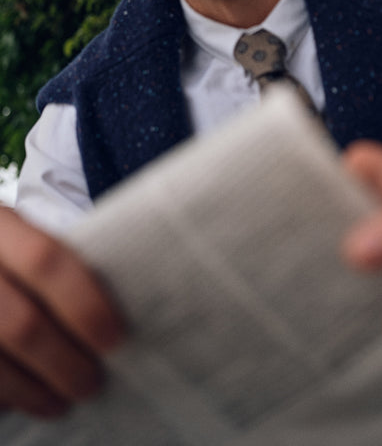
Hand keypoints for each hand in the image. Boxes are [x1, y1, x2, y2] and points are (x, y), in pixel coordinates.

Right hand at [0, 208, 125, 417]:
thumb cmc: (11, 251)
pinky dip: (5, 395)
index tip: (115, 338)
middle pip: (22, 324)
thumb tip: (125, 306)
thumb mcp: (28, 235)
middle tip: (93, 382)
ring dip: (34, 390)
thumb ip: (62, 264)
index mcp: (0, 225)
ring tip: (63, 400)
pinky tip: (26, 399)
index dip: (84, 303)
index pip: (46, 260)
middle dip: (64, 362)